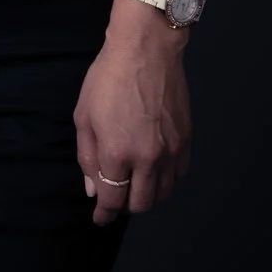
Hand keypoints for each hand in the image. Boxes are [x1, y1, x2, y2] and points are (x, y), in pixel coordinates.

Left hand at [75, 4, 191, 223]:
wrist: (146, 53)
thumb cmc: (107, 79)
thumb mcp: (83, 116)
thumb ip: (87, 156)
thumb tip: (92, 188)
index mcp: (117, 152)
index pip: (112, 198)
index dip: (104, 214)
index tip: (99, 219)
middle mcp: (148, 158)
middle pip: (141, 203)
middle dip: (125, 206)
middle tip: (114, 199)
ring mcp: (171, 152)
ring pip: (162, 194)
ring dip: (146, 196)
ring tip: (133, 184)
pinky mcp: (187, 142)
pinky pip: (179, 176)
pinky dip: (166, 181)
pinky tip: (154, 171)